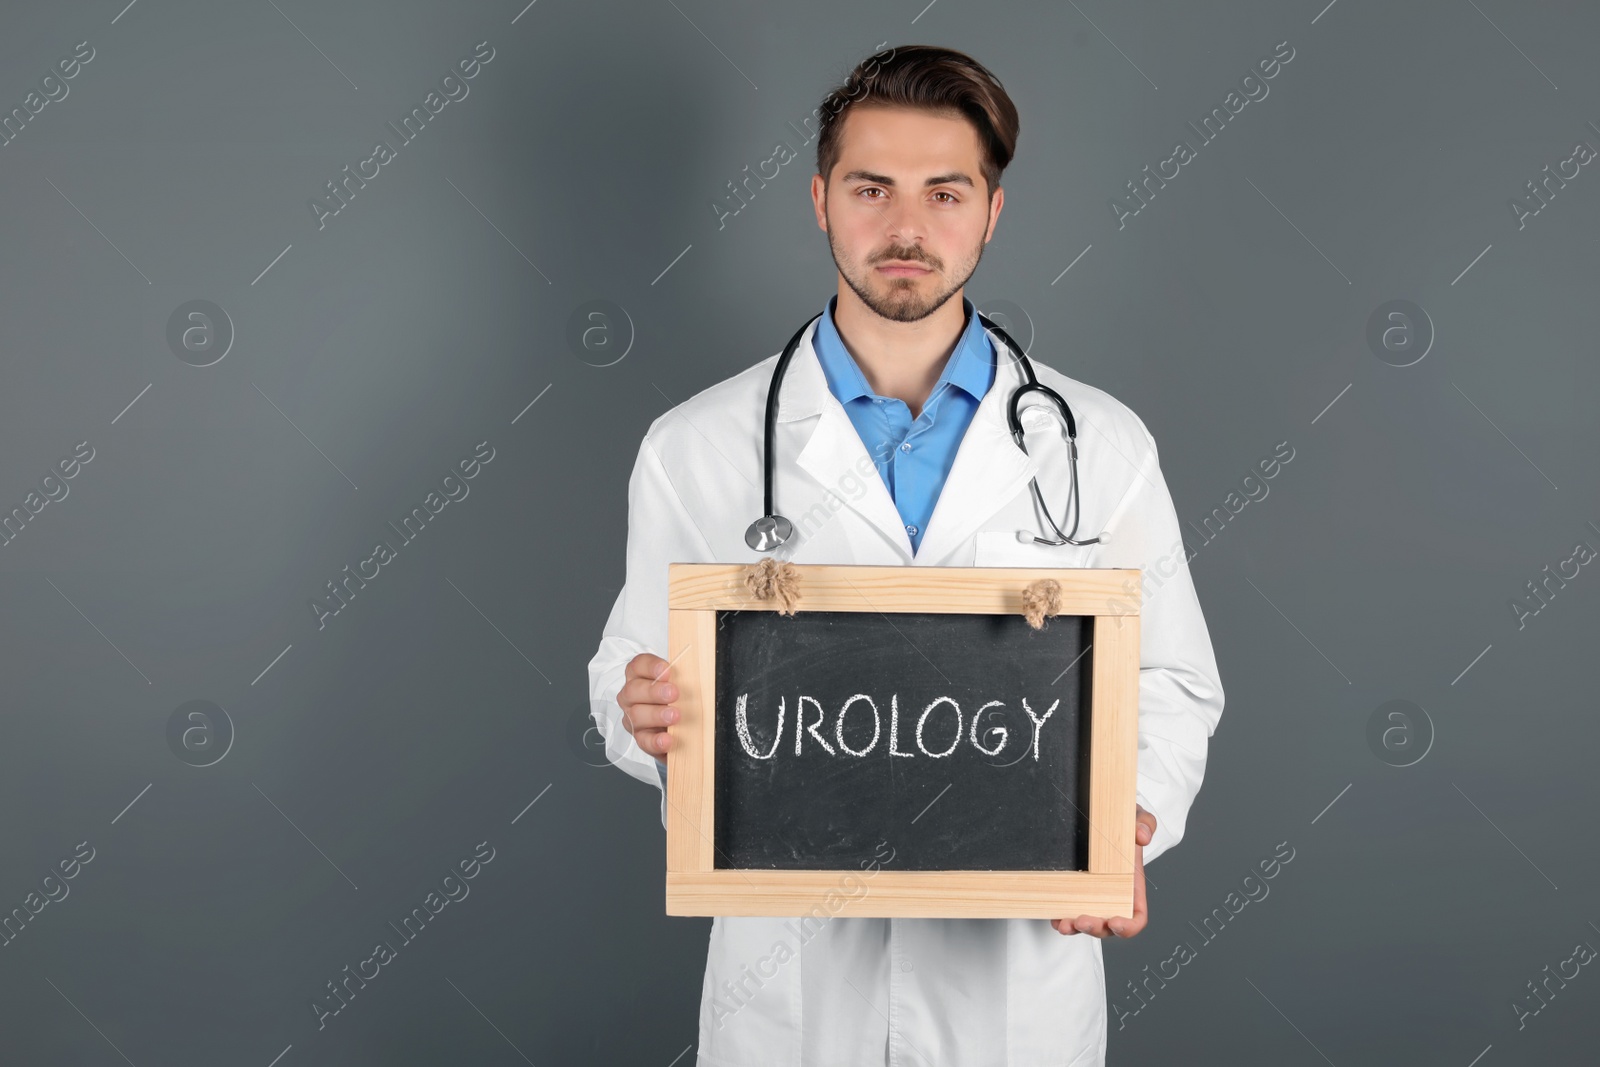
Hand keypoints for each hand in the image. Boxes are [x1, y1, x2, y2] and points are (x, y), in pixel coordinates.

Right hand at [617, 652, 677, 764]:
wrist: (681, 728)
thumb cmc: (679, 699)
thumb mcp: (681, 683)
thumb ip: (683, 675)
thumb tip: (697, 669)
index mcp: (639, 677)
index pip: (638, 665)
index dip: (650, 666)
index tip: (666, 670)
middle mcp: (632, 696)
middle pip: (633, 690)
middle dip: (654, 691)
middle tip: (673, 693)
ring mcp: (634, 718)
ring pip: (636, 715)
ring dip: (656, 715)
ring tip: (674, 716)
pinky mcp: (641, 738)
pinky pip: (643, 741)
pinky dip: (656, 740)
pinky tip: (667, 739)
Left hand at [1052, 804, 1154, 938]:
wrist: (1102, 816)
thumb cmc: (1123, 823)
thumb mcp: (1136, 817)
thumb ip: (1145, 823)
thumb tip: (1142, 836)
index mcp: (1132, 888)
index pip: (1135, 917)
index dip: (1128, 927)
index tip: (1115, 922)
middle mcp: (1112, 897)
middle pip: (1107, 926)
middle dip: (1095, 929)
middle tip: (1082, 921)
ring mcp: (1091, 897)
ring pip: (1085, 923)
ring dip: (1074, 928)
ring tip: (1063, 924)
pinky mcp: (1073, 892)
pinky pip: (1066, 911)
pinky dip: (1059, 917)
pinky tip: (1053, 916)